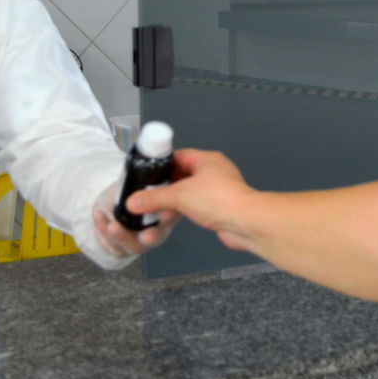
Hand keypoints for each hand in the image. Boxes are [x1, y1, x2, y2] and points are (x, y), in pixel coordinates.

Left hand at [90, 183, 179, 259]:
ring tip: (112, 226)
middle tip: (146, 236)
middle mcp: (155, 230)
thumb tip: (143, 170)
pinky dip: (103, 229)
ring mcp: (139, 242)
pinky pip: (113, 244)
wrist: (110, 207)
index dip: (171, 214)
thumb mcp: (138, 183)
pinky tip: (98, 215)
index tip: (166, 213)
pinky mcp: (123, 249)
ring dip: (122, 236)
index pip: (173, 214)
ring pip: (134, 245)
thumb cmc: (130, 193)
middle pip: (157, 237)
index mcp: (165, 211)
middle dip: (152, 237)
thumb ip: (143, 182)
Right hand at [126, 149, 256, 251]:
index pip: (178, 156)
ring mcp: (218, 190)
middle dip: (165, 187)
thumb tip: (133, 201)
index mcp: (206, 160)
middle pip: (182, 175)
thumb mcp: (179, 195)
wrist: (244, 222)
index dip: (161, 165)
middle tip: (148, 195)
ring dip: (173, 202)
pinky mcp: (219, 207)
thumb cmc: (219, 199)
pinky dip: (184, 212)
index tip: (146, 174)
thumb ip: (154, 198)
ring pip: (189, 193)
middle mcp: (213, 172)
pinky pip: (196, 206)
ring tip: (157, 211)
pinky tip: (173, 219)